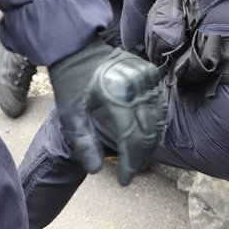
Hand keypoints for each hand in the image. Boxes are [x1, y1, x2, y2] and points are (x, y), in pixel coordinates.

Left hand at [48, 39, 166, 185]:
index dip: (130, 163)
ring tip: (138, 159)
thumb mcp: (70, 116)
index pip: (132, 138)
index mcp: (116, 95)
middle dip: (141, 157)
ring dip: (150, 143)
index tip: (124, 180)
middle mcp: (137, 85)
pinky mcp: (151, 72)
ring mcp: (147, 77)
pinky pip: (158, 104)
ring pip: (158, 119)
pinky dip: (154, 124)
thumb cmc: (72, 84)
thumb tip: (97, 169)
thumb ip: (84, 143)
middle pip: (148, 132)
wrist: (77, 48)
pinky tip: (145, 137)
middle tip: (131, 172)